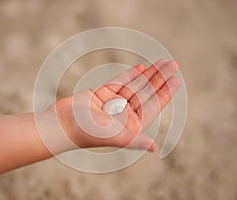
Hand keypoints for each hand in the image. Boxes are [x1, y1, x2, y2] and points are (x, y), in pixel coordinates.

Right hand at [49, 59, 179, 151]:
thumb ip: (134, 140)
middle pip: (146, 92)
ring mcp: (113, 103)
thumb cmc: (87, 133)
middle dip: (160, 78)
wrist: (60, 125)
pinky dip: (130, 75)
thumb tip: (153, 148)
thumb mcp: (114, 136)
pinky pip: (119, 82)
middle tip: (174, 64)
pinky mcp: (101, 94)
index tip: (176, 78)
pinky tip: (142, 68)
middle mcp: (124, 114)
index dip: (166, 91)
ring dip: (148, 74)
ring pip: (135, 85)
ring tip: (161, 62)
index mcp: (131, 125)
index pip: (153, 105)